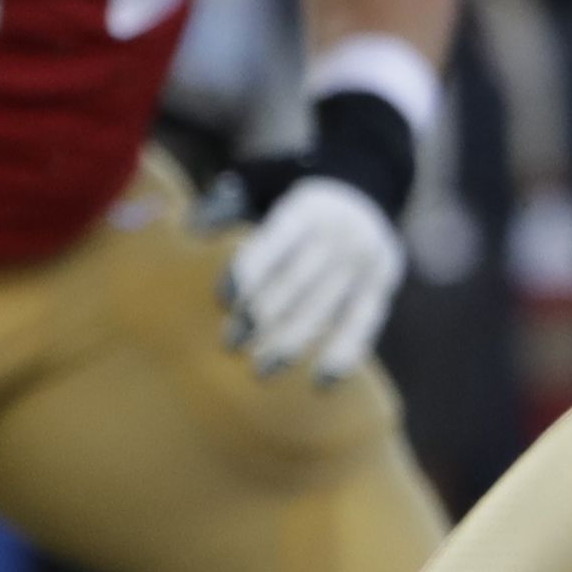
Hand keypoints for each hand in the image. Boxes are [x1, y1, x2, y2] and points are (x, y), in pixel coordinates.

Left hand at [222, 175, 404, 383]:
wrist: (362, 193)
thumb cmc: (292, 209)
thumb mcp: (265, 191)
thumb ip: (228, 212)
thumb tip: (188, 234)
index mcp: (305, 211)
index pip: (272, 246)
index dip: (247, 274)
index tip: (223, 301)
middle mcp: (339, 236)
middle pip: (296, 283)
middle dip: (261, 316)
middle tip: (230, 343)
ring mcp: (364, 263)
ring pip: (325, 309)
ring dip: (291, 342)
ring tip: (261, 368)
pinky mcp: (383, 286)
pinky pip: (364, 324)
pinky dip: (344, 354)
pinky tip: (321, 380)